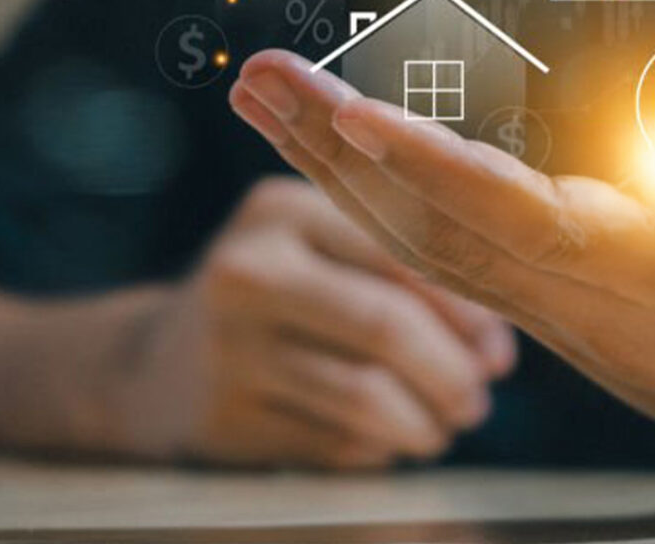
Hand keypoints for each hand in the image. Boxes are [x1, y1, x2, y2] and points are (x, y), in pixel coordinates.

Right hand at [121, 176, 514, 467]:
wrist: (154, 362)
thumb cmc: (276, 294)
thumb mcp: (317, 247)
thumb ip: (400, 267)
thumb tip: (495, 344)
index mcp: (282, 208)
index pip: (398, 254)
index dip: (464, 309)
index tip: (500, 351)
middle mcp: (248, 268)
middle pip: (384, 325)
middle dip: (450, 373)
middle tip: (478, 401)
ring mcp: (228, 346)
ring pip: (362, 394)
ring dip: (423, 422)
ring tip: (445, 428)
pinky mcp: (221, 418)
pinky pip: (331, 443)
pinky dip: (378, 448)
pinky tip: (389, 439)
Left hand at [230, 0, 654, 475]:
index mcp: (630, 263)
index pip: (498, 209)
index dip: (419, 158)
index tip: (339, 108)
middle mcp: (567, 292)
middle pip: (420, 224)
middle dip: (328, 148)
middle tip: (251, 77)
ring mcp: (547, 304)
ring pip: (415, 243)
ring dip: (335, 173)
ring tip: (267, 106)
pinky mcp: (548, 299)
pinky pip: (439, 254)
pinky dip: (378, 205)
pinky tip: (341, 162)